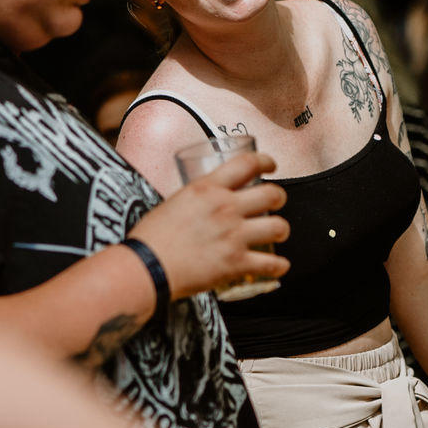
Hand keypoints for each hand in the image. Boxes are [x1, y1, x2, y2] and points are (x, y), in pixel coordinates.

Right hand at [129, 151, 289, 300]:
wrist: (146, 266)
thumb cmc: (151, 237)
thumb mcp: (174, 202)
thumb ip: (196, 200)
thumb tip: (204, 204)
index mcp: (207, 188)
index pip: (247, 164)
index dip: (266, 161)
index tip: (271, 166)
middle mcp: (225, 208)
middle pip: (272, 194)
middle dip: (279, 197)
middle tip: (277, 202)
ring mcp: (233, 235)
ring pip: (278, 226)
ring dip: (282, 229)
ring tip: (278, 233)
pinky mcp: (236, 263)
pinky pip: (271, 263)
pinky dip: (279, 266)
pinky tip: (279, 266)